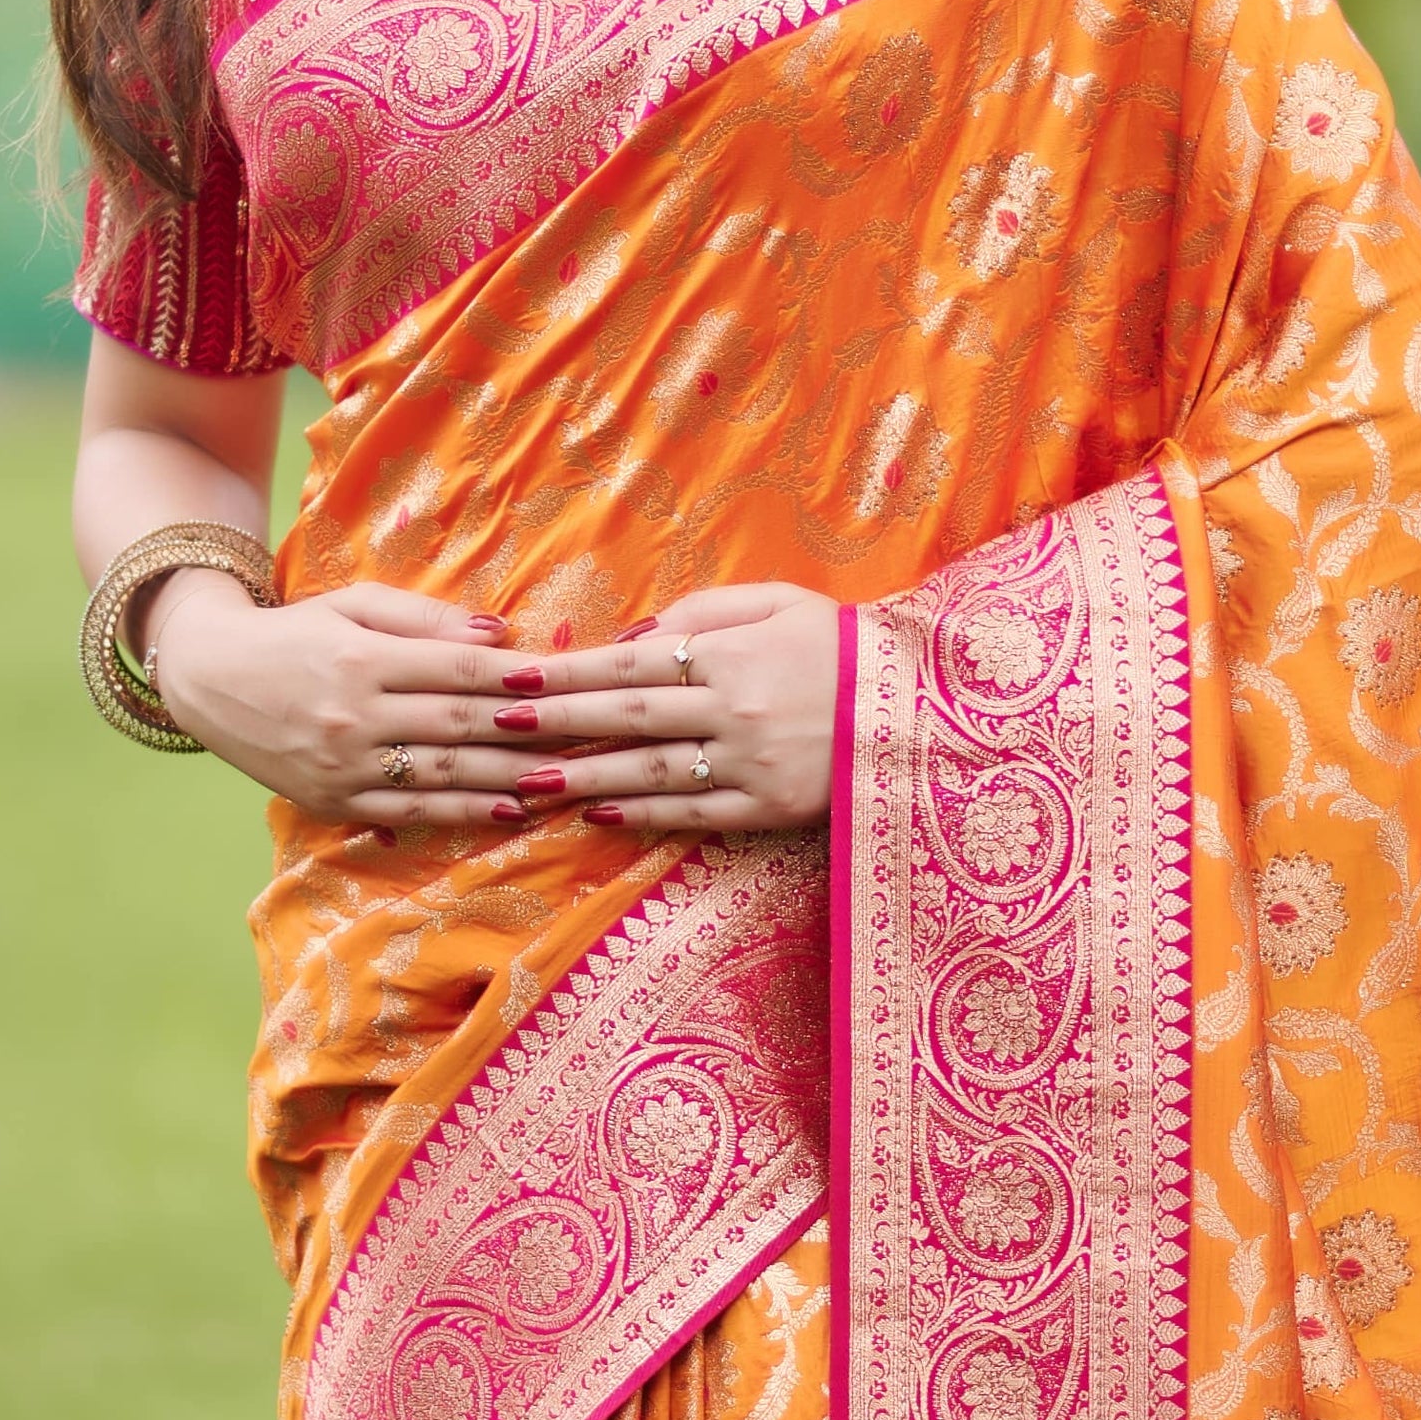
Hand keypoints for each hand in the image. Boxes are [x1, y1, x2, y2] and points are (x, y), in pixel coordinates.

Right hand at [142, 575, 572, 832]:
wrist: (209, 679)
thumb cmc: (293, 633)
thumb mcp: (350, 606)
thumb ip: (423, 618)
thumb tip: (498, 631)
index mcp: (361, 659)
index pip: (456, 669)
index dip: (515, 677)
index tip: (566, 680)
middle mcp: (353, 715)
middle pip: (460, 725)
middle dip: (530, 732)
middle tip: (587, 735)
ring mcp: (343, 765)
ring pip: (444, 774)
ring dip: (511, 778)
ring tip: (567, 778)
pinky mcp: (334, 801)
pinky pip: (411, 809)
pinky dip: (464, 811)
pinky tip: (510, 809)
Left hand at [512, 583, 840, 835]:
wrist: (922, 710)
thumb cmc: (843, 646)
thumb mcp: (780, 603)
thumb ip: (704, 611)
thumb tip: (633, 635)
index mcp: (732, 655)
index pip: (632, 662)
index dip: (570, 672)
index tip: (517, 680)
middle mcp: (733, 710)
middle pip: (629, 717)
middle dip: (559, 723)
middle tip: (498, 728)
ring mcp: (749, 765)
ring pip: (651, 772)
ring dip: (585, 777)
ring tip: (530, 782)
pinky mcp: (769, 809)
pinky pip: (694, 815)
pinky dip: (644, 816)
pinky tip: (600, 813)